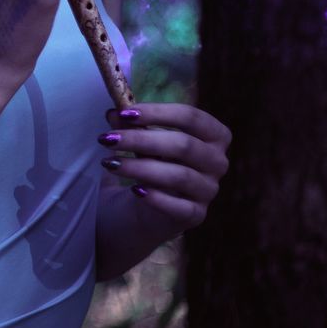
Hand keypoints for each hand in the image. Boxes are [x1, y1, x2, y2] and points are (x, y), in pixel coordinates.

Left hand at [98, 102, 231, 234]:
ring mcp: (209, 190)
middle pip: (184, 145)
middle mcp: (218, 162)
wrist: (143, 208)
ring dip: (140, 167)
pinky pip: (179, 207)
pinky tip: (135, 190)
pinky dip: (157, 197)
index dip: (158, 112)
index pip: (191, 116)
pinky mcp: (197, 215)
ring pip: (180, 175)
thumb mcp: (138, 141)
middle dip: (142, 140)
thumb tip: (114, 112)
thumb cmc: (148, 162)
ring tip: (110, 163)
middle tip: (109, 139)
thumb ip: (130, 125)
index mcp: (213, 135)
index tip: (125, 113)